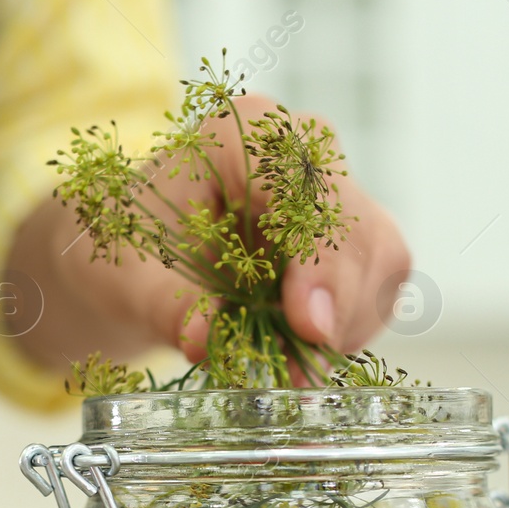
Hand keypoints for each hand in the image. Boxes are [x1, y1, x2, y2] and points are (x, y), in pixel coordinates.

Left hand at [8, 93, 411, 368]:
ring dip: (346, 327)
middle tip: (301, 373)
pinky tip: (300, 351)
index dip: (320, 260)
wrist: (136, 261)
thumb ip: (166, 305)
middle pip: (360, 227)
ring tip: (289, 367)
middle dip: (340, 307)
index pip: (308, 190)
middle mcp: (304, 155)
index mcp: (246, 134)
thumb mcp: (126, 277)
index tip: (310, 326)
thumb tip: (204, 342)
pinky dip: (347, 332)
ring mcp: (336, 196)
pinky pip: (378, 289)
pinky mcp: (352, 242)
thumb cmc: (126, 250)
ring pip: (382, 260)